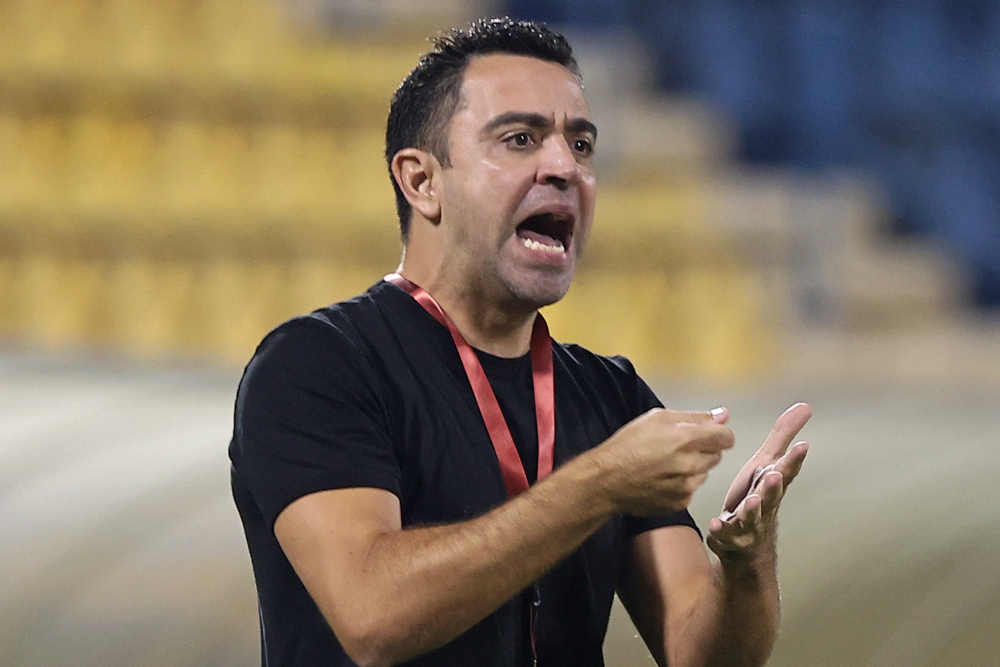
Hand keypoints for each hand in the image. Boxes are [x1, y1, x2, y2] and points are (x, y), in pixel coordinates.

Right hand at [594, 407, 733, 515]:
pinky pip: (692, 489)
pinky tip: (662, 478)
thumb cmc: (627, 446)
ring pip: (704, 472)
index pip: (726, 437)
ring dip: (693, 467)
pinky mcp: (681, 503)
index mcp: (686, 439)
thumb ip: (694, 417)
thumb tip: (723, 415)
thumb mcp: (657, 418)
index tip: (708, 434)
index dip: (718, 433)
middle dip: (703, 449)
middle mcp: (691, 465)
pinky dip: (682, 483)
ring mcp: (687, 487)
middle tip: (678, 447)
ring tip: (666, 464)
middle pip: (717, 455)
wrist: (606, 481)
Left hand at [707, 403, 810, 559]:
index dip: (794, 460)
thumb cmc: (757, 496)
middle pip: (772, 496)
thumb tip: (805, 406)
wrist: (748, 547)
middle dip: (773, 486)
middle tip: (775, 475)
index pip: (786, 472)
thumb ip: (782, 437)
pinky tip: (715, 524)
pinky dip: (721, 530)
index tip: (803, 446)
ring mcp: (749, 524)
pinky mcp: (730, 538)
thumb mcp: (767, 465)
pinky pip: (725, 534)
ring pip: (753, 518)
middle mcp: (765, 505)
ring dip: (752, 510)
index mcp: (772, 485)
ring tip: (751, 501)